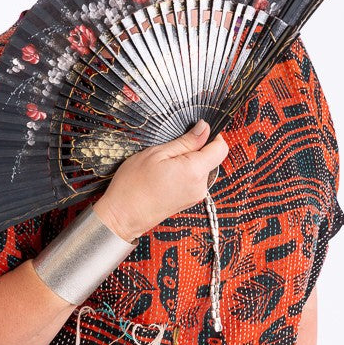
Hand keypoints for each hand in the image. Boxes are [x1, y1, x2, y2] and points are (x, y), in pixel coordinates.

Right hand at [92, 120, 227, 241]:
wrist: (122, 215)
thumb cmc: (133, 185)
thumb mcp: (157, 153)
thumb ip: (185, 141)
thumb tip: (204, 128)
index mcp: (194, 171)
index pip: (221, 148)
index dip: (213, 136)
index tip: (199, 131)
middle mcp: (200, 186)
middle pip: (211, 159)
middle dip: (196, 150)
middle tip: (171, 150)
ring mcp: (195, 196)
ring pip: (201, 169)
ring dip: (188, 162)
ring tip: (164, 166)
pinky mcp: (188, 202)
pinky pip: (193, 180)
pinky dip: (183, 174)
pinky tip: (164, 176)